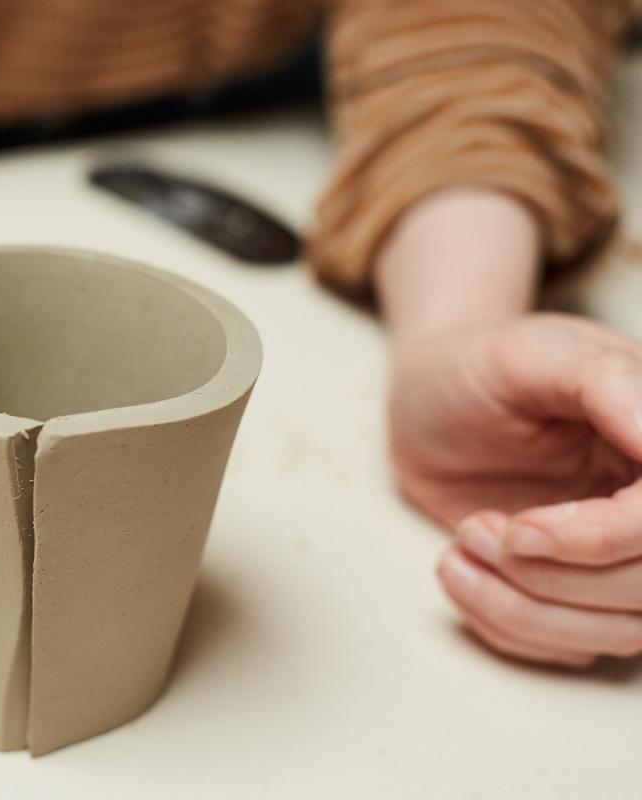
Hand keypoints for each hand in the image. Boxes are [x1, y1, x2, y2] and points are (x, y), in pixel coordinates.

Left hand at [389, 313, 641, 666]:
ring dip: (522, 609)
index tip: (522, 530)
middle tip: (473, 529)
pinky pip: (568, 648)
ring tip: (458, 547)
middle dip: (549, 578)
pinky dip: (505, 625)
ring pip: (619, 633)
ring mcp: (624, 555)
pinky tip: (459, 570)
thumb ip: (605, 381)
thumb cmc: (477, 367)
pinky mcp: (581, 591)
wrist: (428, 398)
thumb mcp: (533, 354)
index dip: (602, 540)